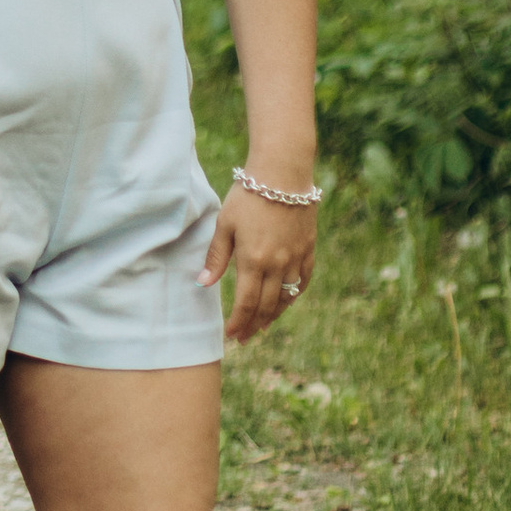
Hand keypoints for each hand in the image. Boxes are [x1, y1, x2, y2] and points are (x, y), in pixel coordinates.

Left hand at [201, 188, 316, 343]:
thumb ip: (216, 257)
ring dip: (274, 314)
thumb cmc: (248, 196)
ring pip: (286, 297)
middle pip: (266, 306)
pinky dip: (294, 295)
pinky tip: (286, 301)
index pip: (246, 303)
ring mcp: (296, 258)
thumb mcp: (224, 224)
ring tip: (263, 325)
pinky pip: (303, 280)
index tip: (231, 334)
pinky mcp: (308, 249)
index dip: (238, 322)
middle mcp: (277, 265)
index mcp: (254, 261)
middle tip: (244, 337)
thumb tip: (203, 284)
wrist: (283, 174)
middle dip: (254, 324)